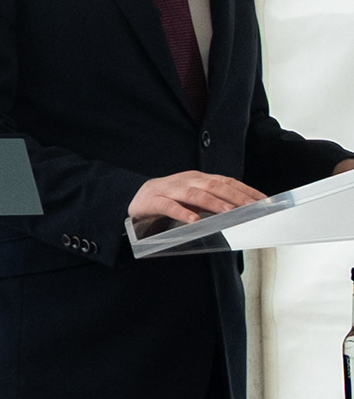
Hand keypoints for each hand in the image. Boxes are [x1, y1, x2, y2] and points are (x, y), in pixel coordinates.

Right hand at [128, 170, 266, 228]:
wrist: (134, 197)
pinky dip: (182, 212)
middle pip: (214, 186)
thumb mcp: (194, 196)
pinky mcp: (153, 201)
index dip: (245, 190)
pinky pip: (169, 206)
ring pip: (194, 194)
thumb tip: (244, 209)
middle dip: (235, 196)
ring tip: (229, 212)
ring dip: (213, 203)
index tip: (264, 200)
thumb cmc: (170, 199)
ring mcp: (169, 189)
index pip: (226, 181)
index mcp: (198, 178)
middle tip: (252, 207)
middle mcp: (186, 181)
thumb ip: (214, 199)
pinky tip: (193, 220)